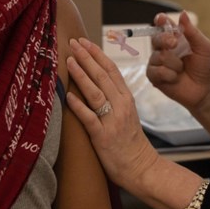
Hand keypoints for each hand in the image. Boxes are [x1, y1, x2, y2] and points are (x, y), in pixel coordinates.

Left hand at [65, 38, 159, 188]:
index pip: (111, 70)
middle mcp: (121, 105)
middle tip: (72, 43)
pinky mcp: (104, 137)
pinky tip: (68, 96)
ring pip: (96, 92)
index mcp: (127, 98)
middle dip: (86, 57)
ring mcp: (113, 121)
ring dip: (81, 75)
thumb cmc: (130, 142)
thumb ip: (114, 98)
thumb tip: (95, 82)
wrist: (141, 167)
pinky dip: (78, 106)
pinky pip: (89, 118)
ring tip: (69, 61)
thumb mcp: (126, 114)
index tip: (84, 41)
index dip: (97, 54)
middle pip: (102, 76)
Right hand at [146, 11, 209, 113]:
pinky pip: (156, 71)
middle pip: (155, 38)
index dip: (160, 21)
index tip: (162, 19)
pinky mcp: (154, 76)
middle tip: (174, 44)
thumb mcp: (203, 47)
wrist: (204, 90)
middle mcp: (163, 48)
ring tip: (182, 69)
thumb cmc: (204, 67)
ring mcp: (157, 62)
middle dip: (165, 40)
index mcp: (175, 38)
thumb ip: (192, 31)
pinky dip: (169, 74)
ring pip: (158, 56)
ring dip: (174, 63)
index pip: (163, 26)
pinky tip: (175, 78)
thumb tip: (182, 13)